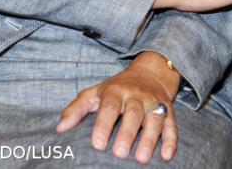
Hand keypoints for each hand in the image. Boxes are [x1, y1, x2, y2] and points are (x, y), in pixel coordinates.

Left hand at [57, 52, 180, 162]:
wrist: (150, 73)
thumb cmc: (116, 89)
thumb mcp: (94, 93)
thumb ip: (76, 109)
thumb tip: (59, 128)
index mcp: (115, 91)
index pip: (109, 107)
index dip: (103, 125)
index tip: (97, 144)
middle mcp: (136, 96)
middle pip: (133, 114)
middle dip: (127, 133)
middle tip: (120, 153)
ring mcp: (154, 102)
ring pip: (154, 119)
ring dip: (149, 138)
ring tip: (142, 158)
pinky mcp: (169, 110)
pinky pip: (172, 124)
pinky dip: (171, 140)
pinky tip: (167, 155)